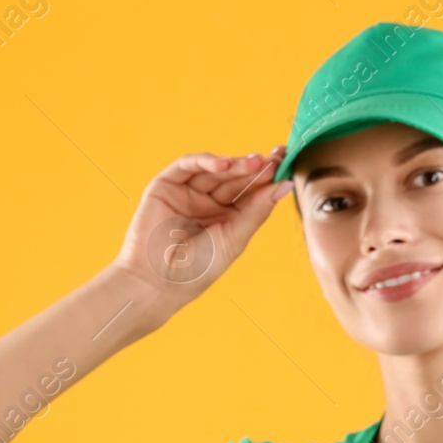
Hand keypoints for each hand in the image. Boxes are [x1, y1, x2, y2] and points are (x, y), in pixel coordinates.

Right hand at [110, 145, 292, 309]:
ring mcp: (187, 192)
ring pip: (215, 170)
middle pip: (235, 178)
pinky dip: (205, 160)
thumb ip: (257, 211)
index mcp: (228, 217)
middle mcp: (208, 202)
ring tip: (253, 163)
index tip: (285, 163)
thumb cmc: (197, 269)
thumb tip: (285, 185)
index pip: (251, 192)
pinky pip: (187, 166)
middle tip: (273, 159)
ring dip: (234, 164)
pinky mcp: (166, 185)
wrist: (157, 282)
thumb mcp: (234, 239)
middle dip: (254, 167)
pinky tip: (223, 163)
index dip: (267, 177)